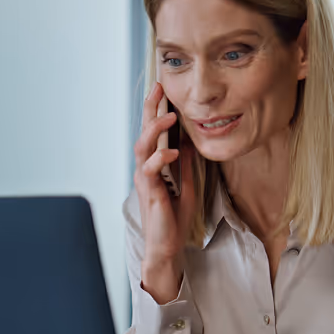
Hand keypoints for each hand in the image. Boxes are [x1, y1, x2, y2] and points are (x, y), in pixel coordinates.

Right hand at [133, 83, 196, 303]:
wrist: (167, 246)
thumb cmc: (173, 218)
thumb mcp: (186, 185)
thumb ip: (186, 164)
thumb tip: (191, 141)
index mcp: (153, 164)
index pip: (153, 132)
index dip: (157, 110)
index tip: (164, 89)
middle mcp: (145, 168)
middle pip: (143, 131)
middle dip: (151, 109)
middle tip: (159, 87)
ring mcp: (144, 180)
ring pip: (142, 147)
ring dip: (155, 130)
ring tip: (169, 117)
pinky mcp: (149, 192)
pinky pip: (150, 170)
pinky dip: (160, 158)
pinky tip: (173, 150)